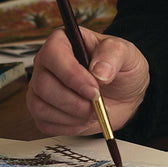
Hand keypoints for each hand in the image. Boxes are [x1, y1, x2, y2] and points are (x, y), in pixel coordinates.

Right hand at [27, 26, 149, 135]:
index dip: (71, 74)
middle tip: (97, 102)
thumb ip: (114, 55)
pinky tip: (85, 117)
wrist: (123, 94)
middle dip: (73, 100)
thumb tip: (98, 71)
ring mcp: (41, 88)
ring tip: (94, 110)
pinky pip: (45, 123)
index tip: (93, 88)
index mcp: (64, 40)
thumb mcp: (127, 54)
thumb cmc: (121, 68)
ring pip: (40, 106)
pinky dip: (68, 125)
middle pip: (43, 84)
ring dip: (72, 114)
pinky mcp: (42, 111)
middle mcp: (48, 63)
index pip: (52, 53)